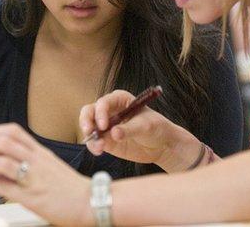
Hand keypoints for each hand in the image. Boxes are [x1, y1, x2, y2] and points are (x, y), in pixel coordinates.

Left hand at [0, 123, 90, 226]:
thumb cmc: (71, 188)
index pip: (13, 131)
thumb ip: (27, 163)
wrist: (91, 202)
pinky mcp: (31, 196)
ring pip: (2, 161)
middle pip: (4, 142)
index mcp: (41, 152)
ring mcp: (34, 177)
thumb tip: (1, 165)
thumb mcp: (49, 168)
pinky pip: (3, 187)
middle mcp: (37, 160)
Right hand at [79, 90, 201, 171]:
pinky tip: (99, 151)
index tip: (103, 125)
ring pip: (89, 127)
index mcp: (120, 99)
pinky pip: (94, 142)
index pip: (104, 102)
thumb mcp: (146, 126)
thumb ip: (129, 129)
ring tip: (100, 147)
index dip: (100, 112)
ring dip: (90, 137)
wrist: (162, 145)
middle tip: (89, 132)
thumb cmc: (157, 128)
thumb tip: (113, 133)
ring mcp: (106, 126)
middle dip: (86, 121)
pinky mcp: (106, 140)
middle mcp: (110, 110)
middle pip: (89, 111)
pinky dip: (94, 146)